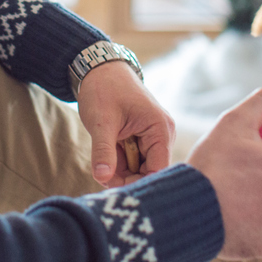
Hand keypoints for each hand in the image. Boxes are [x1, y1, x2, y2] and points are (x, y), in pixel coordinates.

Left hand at [76, 60, 175, 186]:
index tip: (115, 192)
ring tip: (102, 159)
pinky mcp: (143, 137)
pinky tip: (106, 153)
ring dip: (120, 170)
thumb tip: (101, 178)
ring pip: (139, 168)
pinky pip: (133, 159)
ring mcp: (153, 136)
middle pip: (149, 172)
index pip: (157, 170)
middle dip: (126, 178)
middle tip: (101, 175)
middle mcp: (162, 134)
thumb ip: (103, 151)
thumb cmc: (103, 89)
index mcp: (160, 129)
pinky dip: (118, 161)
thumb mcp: (101, 122)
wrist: (98, 69)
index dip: (137, 184)